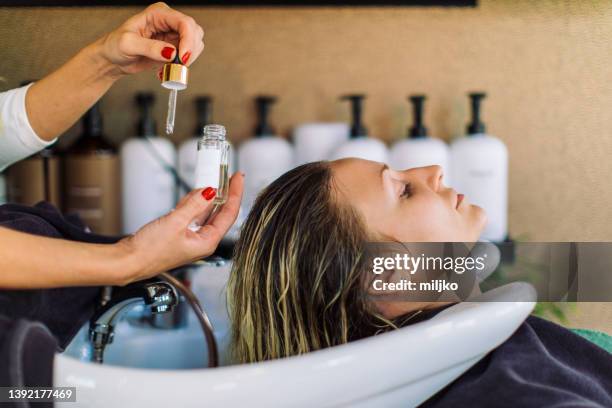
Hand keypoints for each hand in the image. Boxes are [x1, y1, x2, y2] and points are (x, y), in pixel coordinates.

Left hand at [96, 2, 203, 77]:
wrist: (113, 59)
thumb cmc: (115, 46)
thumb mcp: (128, 44)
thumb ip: (150, 47)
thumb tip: (171, 53)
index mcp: (158, 13)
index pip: (184, 22)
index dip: (188, 40)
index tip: (182, 58)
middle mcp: (169, 22)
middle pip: (194, 32)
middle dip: (190, 51)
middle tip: (178, 65)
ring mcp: (173, 35)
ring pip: (195, 45)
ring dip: (187, 60)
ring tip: (169, 68)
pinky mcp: (174, 49)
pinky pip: (188, 57)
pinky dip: (181, 67)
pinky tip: (166, 70)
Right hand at [119, 172, 243, 283]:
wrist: (128, 261)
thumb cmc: (149, 252)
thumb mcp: (174, 223)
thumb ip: (193, 205)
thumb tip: (209, 191)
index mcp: (207, 242)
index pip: (229, 214)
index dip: (235, 194)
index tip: (237, 178)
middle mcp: (202, 240)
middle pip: (219, 212)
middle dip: (223, 193)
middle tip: (227, 176)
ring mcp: (191, 237)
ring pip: (204, 212)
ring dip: (206, 197)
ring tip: (208, 181)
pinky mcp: (180, 233)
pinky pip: (191, 214)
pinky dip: (192, 203)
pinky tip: (192, 195)